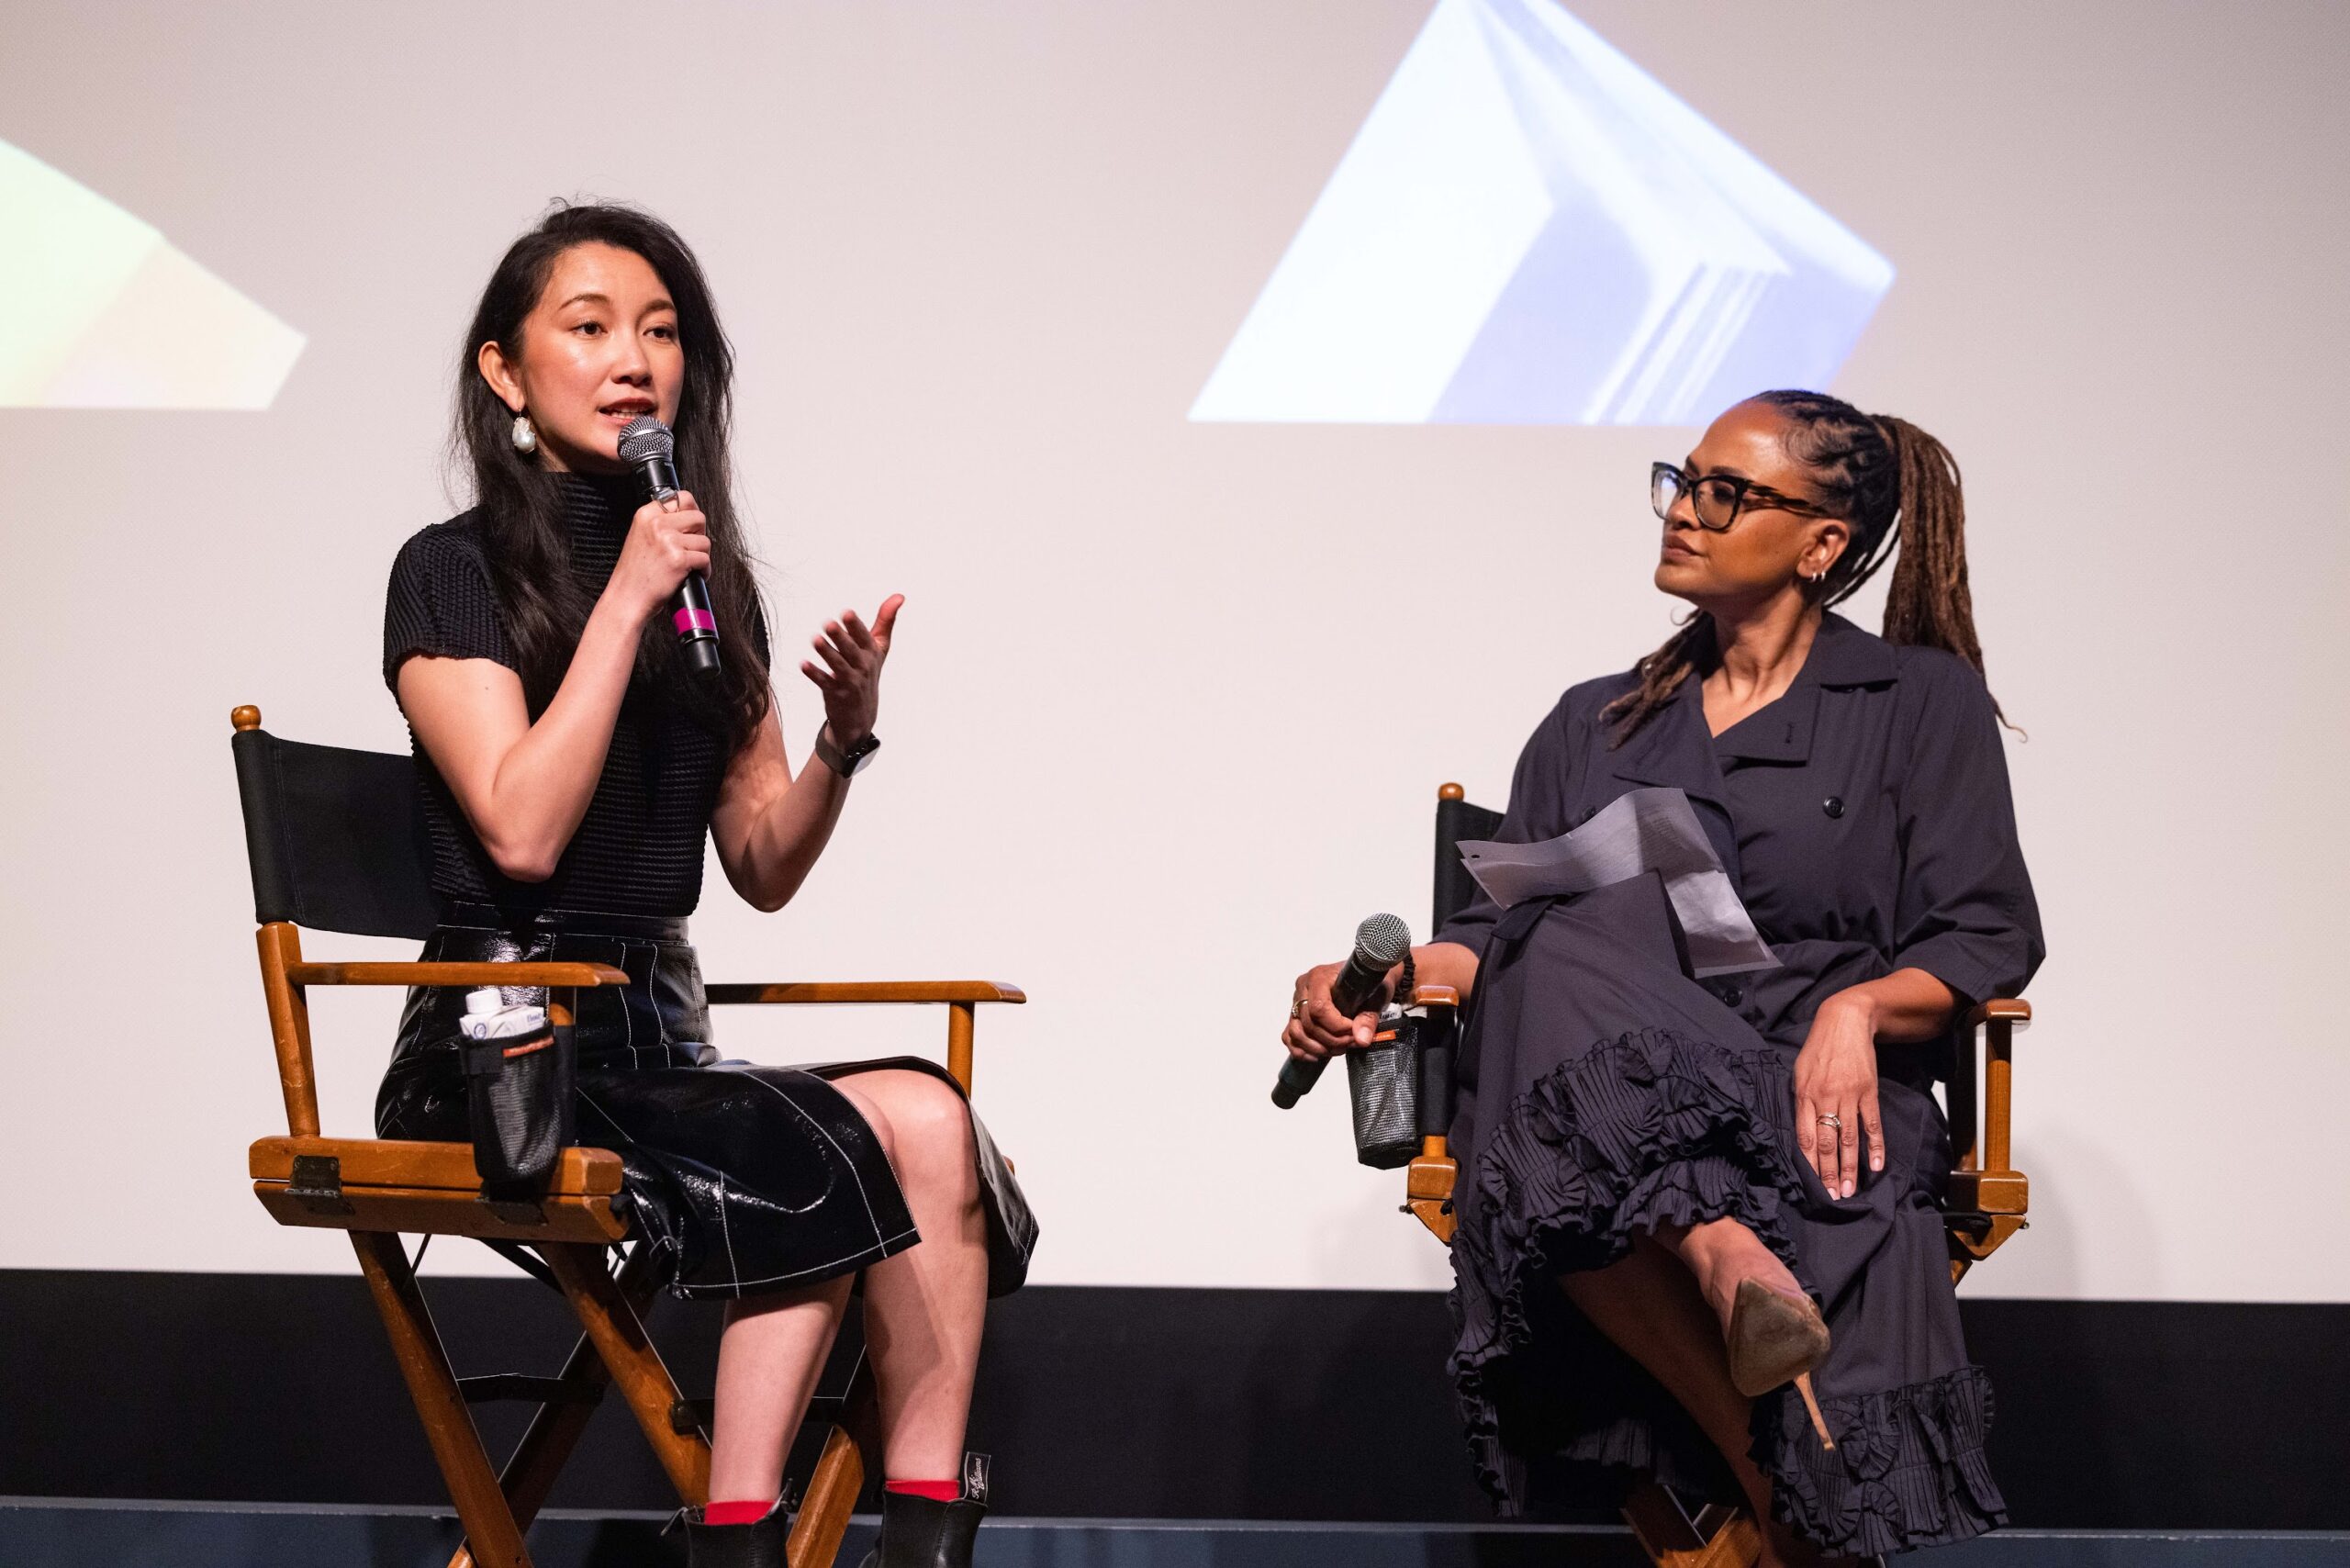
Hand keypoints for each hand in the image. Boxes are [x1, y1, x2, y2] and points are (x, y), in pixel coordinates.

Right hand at [609, 490, 710, 621]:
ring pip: (704, 540)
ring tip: (690, 565)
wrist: (626, 598)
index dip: (692, 513)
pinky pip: (705, 559)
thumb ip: (660, 523)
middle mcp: (657, 524)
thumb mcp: (640, 536)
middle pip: (698, 517)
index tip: (692, 526)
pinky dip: (704, 570)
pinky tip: (694, 575)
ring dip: (702, 554)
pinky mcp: (679, 559)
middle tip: (692, 547)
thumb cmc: (635, 573)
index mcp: (646, 514)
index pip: (682, 498)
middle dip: (700, 533)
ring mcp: (668, 541)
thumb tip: (689, 516)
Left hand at [801, 595, 902, 750]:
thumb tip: (900, 596)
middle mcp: (863, 667)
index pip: (864, 637)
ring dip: (827, 652)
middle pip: (851, 650)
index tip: (846, 613)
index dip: (855, 625)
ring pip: (838, 665)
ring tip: (815, 639)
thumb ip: (886, 620)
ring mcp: (850, 681)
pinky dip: (815, 674)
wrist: (861, 714)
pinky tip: (803, 664)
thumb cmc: (868, 672)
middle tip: (828, 624)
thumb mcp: (879, 647)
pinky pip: (825, 682)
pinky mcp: (836, 693)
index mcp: (872, 653)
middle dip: (840, 637)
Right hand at [1280, 960, 1395, 1064]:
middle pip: (1309, 1023)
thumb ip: (1368, 1017)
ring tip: (1340, 1048)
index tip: (1354, 1031)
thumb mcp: (1376, 996)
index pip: (1319, 1008)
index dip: (1336, 1026)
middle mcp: (1303, 988)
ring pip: (1296, 1032)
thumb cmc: (1367, 983)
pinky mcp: (1295, 1016)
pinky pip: (1289, 1038)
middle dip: (1332, 1040)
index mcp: (1320, 976)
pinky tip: (1320, 1054)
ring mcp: (1296, 1002)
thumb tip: (1361, 1038)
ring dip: (1318, 1047)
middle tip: (1352, 1042)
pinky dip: (1302, 1051)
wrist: (1364, 979)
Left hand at [1793, 991, 1884, 1199]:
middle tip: (1832, 1197)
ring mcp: (1848, 1095)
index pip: (1805, 1136)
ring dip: (1850, 1166)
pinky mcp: (1868, 1091)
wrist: (1845, 1022)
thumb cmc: (1818, 1049)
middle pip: (1827, 1142)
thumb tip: (1802, 1130)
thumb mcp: (1799, 1072)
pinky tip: (1877, 1165)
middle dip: (1828, 1172)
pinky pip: (1872, 1123)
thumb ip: (1799, 1101)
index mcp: (1804, 1094)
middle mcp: (1825, 1098)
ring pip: (1849, 1138)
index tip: (1810, 1185)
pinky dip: (1875, 1145)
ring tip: (1850, 1189)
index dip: (1808, 1163)